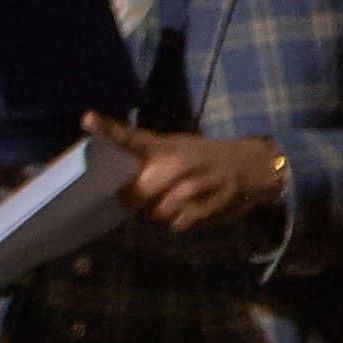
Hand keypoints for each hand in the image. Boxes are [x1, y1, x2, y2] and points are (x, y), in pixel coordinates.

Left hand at [90, 121, 287, 239]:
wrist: (255, 165)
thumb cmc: (205, 157)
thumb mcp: (178, 147)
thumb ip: (149, 159)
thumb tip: (116, 182)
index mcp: (165, 146)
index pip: (131, 137)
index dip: (107, 129)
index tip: (87, 119)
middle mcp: (177, 164)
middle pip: (138, 191)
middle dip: (137, 197)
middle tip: (149, 192)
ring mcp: (193, 187)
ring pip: (157, 212)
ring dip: (161, 210)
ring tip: (179, 197)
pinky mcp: (207, 208)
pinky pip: (177, 224)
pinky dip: (181, 220)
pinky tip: (195, 206)